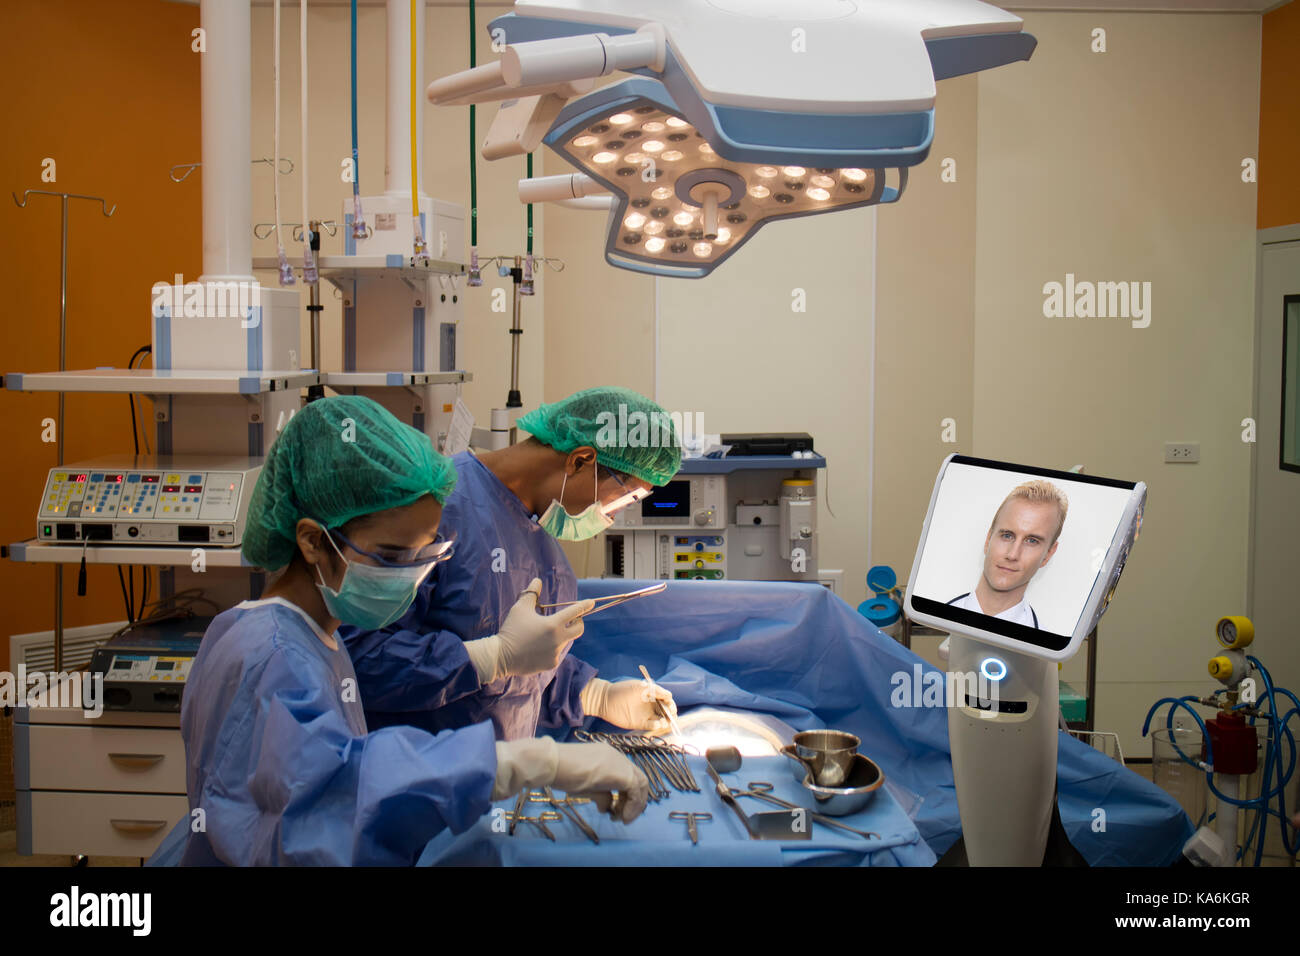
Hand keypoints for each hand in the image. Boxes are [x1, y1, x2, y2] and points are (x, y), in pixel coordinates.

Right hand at [465, 579, 593, 682]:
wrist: (501, 656)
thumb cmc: (511, 629)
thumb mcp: (520, 608)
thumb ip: (532, 593)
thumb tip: (537, 581)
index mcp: (553, 624)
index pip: (574, 612)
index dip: (584, 605)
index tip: (591, 603)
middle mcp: (558, 639)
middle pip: (579, 629)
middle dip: (578, 622)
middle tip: (571, 619)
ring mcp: (556, 653)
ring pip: (566, 641)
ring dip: (560, 635)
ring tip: (543, 634)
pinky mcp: (551, 664)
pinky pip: (556, 653)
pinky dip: (551, 648)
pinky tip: (538, 647)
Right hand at [491, 738, 648, 822]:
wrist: (552, 763)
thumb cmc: (562, 772)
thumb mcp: (585, 786)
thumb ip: (600, 794)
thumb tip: (607, 807)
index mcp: (608, 756)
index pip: (626, 775)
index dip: (625, 795)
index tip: (616, 810)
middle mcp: (617, 756)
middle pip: (636, 779)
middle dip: (632, 801)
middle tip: (622, 816)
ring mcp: (621, 763)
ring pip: (640, 784)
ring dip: (634, 805)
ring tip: (621, 819)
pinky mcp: (622, 774)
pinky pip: (636, 791)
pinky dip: (633, 806)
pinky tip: (622, 817)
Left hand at [580, 676, 677, 731]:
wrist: (606, 700)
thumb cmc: (623, 689)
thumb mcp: (641, 686)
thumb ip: (656, 690)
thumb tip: (669, 695)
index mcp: (651, 696)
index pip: (666, 701)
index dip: (670, 704)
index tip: (671, 706)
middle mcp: (650, 706)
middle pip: (665, 712)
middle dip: (671, 714)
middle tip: (671, 716)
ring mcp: (645, 715)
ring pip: (660, 720)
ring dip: (665, 721)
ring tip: (666, 721)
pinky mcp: (639, 723)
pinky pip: (651, 726)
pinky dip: (656, 726)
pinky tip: (657, 723)